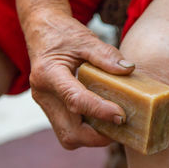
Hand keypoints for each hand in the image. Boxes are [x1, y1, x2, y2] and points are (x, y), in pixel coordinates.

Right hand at [24, 9, 134, 149]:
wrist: (40, 30)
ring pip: (68, 136)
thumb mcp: (85, 39)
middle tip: (120, 126)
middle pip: (69, 132)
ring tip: (113, 125)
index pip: (75, 100)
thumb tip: (128, 69)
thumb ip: (106, 54)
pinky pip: (68, 129)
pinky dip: (86, 130)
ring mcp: (45, 104)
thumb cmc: (62, 33)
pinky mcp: (51, 108)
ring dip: (92, 137)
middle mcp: (43, 94)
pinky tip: (101, 120)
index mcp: (48, 74)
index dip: (99, 111)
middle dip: (97, 137)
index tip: (121, 115)